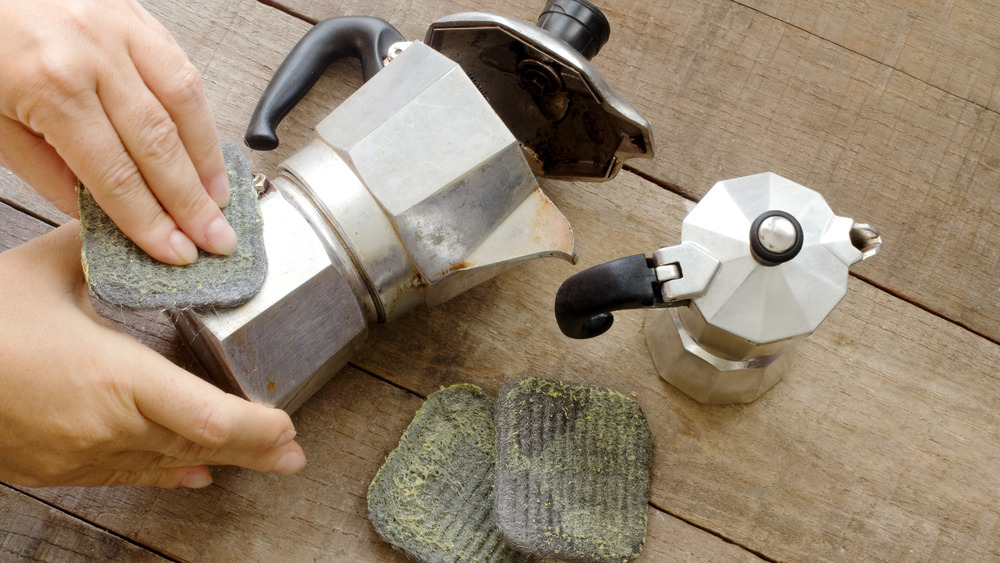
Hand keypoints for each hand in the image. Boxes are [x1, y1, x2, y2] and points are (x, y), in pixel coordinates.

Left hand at [0, 0, 235, 264]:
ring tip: (219, 199)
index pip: (116, 173)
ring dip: (207, 159)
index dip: (150, 221)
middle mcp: (93, 52)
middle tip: (215, 239)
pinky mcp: (132, 14)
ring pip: (185, 102)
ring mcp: (119, 27)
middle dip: (192, 201)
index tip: (175, 251)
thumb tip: (102, 212)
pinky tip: (204, 147)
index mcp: (50, 84)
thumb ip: (48, 170)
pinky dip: (199, 114)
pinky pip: (181, 66)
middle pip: (161, 144)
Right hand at [0, 225, 305, 487]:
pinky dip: (167, 469)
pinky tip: (192, 471)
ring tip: (257, 457)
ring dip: (215, 459)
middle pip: (200, 448)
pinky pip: (127, 474)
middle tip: (292, 455)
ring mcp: (81, 455)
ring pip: (167, 463)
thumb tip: (134, 224)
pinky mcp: (57, 468)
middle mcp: (107, 427)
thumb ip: (101, 250)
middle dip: (254, 451)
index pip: (211, 418)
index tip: (290, 428)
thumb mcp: (43, 272)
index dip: (259, 430)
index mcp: (114, 378)